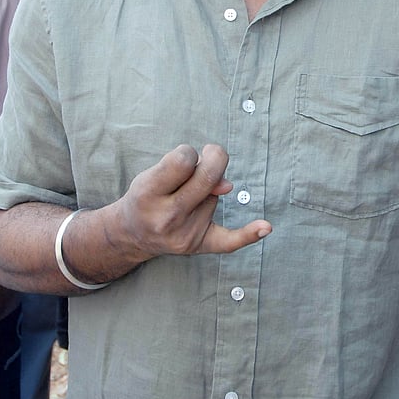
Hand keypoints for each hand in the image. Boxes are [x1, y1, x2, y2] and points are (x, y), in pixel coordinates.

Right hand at [116, 143, 271, 259]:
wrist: (132, 234)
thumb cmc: (146, 196)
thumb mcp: (152, 175)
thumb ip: (185, 172)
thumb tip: (227, 186)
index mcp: (148, 193)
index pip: (183, 160)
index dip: (189, 152)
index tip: (184, 158)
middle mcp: (167, 217)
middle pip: (207, 177)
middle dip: (214, 159)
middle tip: (211, 155)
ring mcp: (184, 233)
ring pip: (215, 195)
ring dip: (207, 190)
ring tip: (185, 198)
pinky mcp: (198, 245)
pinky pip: (228, 241)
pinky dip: (248, 234)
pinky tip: (265, 227)